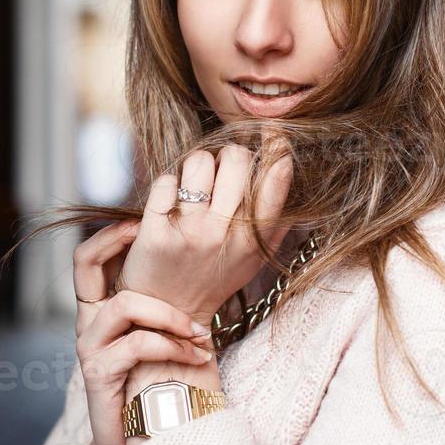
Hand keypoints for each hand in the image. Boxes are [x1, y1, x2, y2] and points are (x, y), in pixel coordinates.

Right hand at [72, 219, 214, 444]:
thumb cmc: (160, 385)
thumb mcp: (163, 336)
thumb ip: (166, 305)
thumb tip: (202, 265)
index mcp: (100, 308)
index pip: (89, 256)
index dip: (113, 231)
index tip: (146, 220)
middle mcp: (87, 322)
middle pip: (84, 261)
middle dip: (120, 240)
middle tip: (155, 236)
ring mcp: (89, 346)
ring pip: (126, 303)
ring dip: (172, 315)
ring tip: (202, 333)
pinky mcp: (99, 373)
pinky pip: (138, 344)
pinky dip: (175, 348)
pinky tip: (198, 358)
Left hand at [117, 141, 294, 325]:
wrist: (170, 311)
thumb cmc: (215, 277)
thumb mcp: (255, 258)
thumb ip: (276, 223)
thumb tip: (289, 174)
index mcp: (253, 240)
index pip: (275, 183)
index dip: (278, 150)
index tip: (273, 133)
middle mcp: (223, 235)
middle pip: (236, 159)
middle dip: (230, 155)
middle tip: (223, 171)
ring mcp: (189, 233)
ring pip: (198, 162)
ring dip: (197, 166)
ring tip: (196, 184)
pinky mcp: (155, 233)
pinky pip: (165, 181)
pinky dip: (168, 184)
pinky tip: (171, 201)